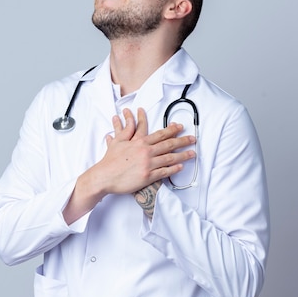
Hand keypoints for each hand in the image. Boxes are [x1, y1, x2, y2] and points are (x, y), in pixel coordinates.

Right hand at [64, 108, 194, 223]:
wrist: (104, 176)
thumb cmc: (110, 160)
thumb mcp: (118, 141)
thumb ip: (126, 130)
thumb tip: (129, 119)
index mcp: (140, 142)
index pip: (160, 134)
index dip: (172, 130)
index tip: (180, 127)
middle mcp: (146, 152)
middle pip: (168, 144)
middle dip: (183, 141)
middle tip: (192, 139)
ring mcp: (148, 164)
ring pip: (169, 158)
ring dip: (183, 155)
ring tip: (192, 153)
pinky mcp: (148, 176)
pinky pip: (164, 172)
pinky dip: (173, 169)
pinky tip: (180, 167)